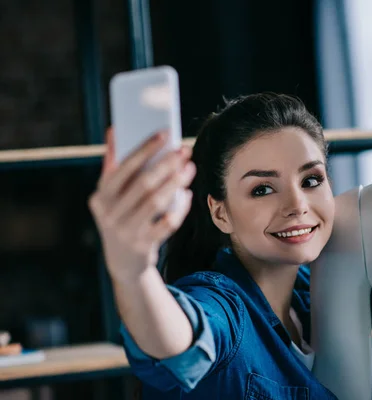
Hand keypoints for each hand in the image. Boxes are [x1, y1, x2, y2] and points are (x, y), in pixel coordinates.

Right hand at [89, 128, 195, 282]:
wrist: (122, 261)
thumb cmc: (120, 217)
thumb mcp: (110, 196)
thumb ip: (112, 166)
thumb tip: (113, 131)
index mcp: (100, 197)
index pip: (123, 167)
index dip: (145, 149)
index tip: (165, 133)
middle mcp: (110, 214)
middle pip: (143, 183)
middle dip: (166, 164)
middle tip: (184, 150)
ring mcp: (127, 231)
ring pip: (157, 202)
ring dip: (176, 182)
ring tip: (190, 167)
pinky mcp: (144, 245)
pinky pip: (167, 223)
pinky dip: (179, 208)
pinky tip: (187, 194)